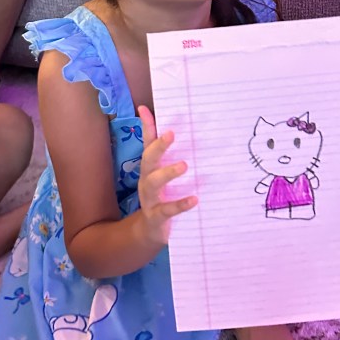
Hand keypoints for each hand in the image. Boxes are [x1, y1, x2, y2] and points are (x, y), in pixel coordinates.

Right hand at [137, 105, 196, 245]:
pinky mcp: (157, 216)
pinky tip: (194, 199)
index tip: (145, 108)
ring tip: (184, 165)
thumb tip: (175, 134)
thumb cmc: (162, 196)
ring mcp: (150, 199)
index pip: (147, 143)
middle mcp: (146, 180)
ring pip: (154, 183)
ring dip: (168, 172)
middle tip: (171, 134)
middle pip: (148, 160)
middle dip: (158, 146)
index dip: (146, 126)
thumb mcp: (164, 175)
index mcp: (150, 169)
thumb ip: (169, 157)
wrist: (150, 231)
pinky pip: (167, 210)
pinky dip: (180, 204)